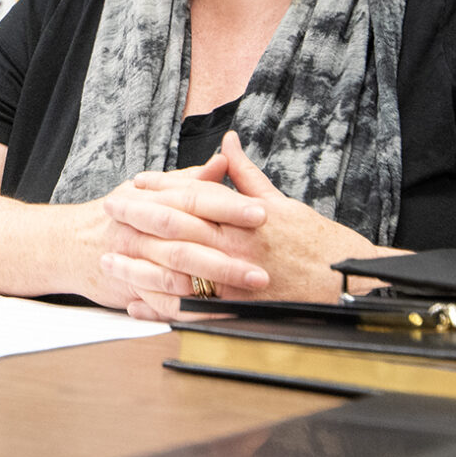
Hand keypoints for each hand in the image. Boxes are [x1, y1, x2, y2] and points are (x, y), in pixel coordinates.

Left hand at [100, 131, 374, 319]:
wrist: (346, 286)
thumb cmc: (316, 242)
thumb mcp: (282, 203)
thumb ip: (246, 176)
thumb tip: (228, 144)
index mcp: (244, 217)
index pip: (192, 195)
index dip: (160, 188)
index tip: (134, 184)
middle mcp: (234, 247)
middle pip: (175, 228)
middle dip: (138, 218)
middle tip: (110, 209)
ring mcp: (231, 282)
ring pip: (174, 272)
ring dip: (137, 266)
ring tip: (109, 259)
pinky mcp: (233, 311)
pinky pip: (188, 312)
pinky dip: (158, 309)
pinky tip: (134, 305)